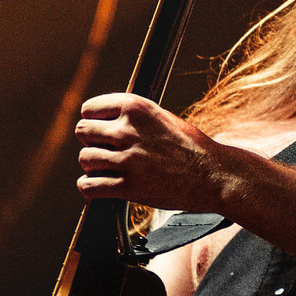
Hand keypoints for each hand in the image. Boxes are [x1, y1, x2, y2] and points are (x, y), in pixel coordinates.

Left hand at [74, 93, 233, 211]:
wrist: (212, 175)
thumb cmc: (190, 147)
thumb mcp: (161, 117)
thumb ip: (132, 116)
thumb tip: (102, 120)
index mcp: (135, 107)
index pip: (89, 109)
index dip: (94, 121)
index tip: (101, 131)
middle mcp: (127, 130)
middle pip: (82, 132)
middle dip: (92, 143)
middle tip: (106, 151)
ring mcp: (126, 159)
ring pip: (85, 159)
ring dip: (94, 166)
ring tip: (109, 170)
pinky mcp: (127, 186)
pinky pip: (88, 186)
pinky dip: (90, 188)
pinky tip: (101, 186)